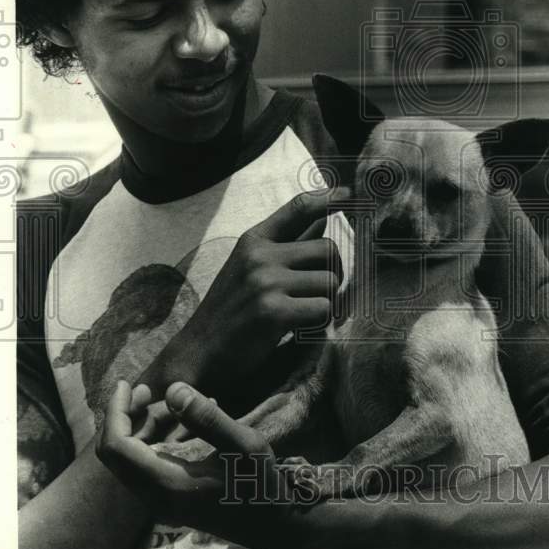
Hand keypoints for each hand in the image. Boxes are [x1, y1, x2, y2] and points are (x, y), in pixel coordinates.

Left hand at [97, 380, 318, 548]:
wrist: (273, 524)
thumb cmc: (261, 485)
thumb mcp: (245, 445)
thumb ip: (207, 418)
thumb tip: (172, 389)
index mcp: (167, 484)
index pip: (117, 448)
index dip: (116, 412)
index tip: (129, 384)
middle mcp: (155, 496)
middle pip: (118, 452)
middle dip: (129, 416)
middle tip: (150, 390)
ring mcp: (161, 500)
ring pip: (134, 456)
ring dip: (147, 425)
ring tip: (180, 404)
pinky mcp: (171, 497)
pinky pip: (150, 463)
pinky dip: (161, 438)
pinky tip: (190, 420)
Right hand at [139, 187, 347, 403]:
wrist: (197, 352)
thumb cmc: (230, 311)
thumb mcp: (250, 268)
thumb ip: (285, 245)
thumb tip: (323, 219)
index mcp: (253, 240)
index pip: (298, 207)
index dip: (328, 198)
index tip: (351, 195)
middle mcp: (259, 255)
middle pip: (328, 249)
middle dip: (336, 273)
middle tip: (324, 294)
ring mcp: (265, 282)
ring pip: (330, 281)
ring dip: (328, 302)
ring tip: (307, 315)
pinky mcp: (273, 312)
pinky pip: (323, 309)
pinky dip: (320, 323)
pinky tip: (299, 329)